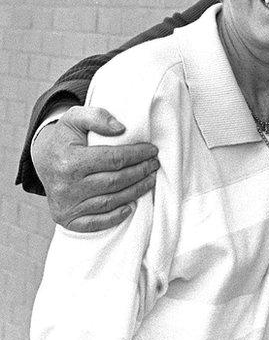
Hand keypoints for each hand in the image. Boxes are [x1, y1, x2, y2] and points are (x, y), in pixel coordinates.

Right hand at [31, 106, 159, 231]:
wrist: (42, 160)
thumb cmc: (65, 139)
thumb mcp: (74, 118)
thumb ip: (97, 116)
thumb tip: (120, 129)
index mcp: (70, 161)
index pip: (114, 159)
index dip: (137, 154)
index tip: (152, 150)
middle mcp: (66, 186)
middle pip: (115, 181)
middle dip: (140, 172)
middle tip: (154, 165)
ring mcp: (66, 205)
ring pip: (110, 201)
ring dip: (135, 192)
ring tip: (150, 180)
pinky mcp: (66, 218)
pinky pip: (95, 223)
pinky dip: (115, 217)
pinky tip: (130, 207)